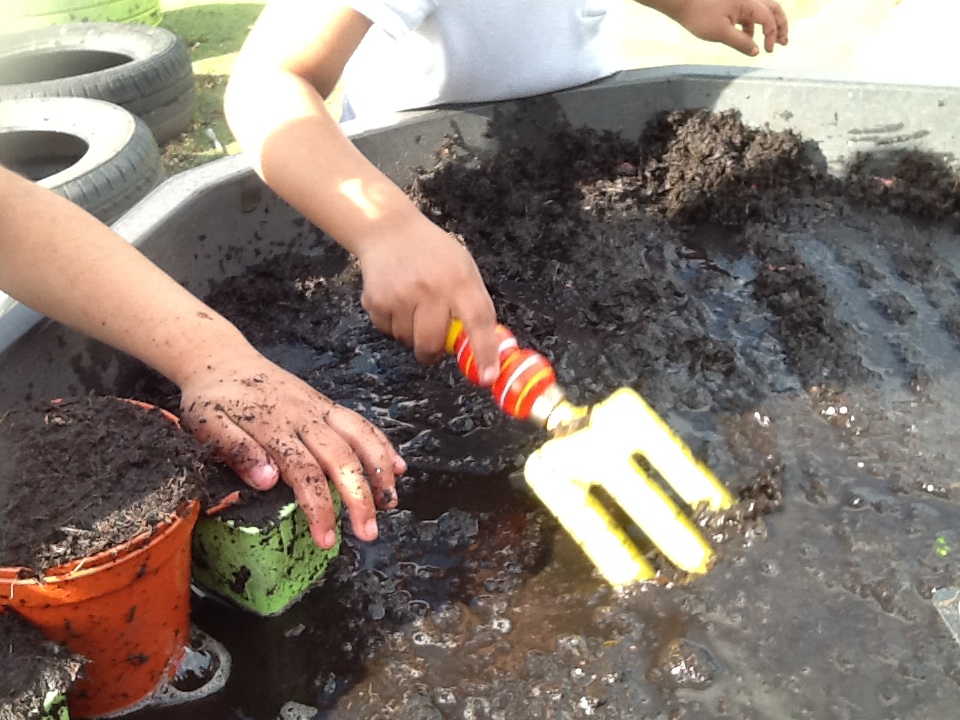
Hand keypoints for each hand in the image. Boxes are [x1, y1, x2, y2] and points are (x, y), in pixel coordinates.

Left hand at [178, 347, 405, 549]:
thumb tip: (268, 481)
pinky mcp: (327, 405)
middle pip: (342, 458)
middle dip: (360, 497)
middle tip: (368, 533)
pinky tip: (398, 466)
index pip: (305, 472)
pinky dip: (382, 444)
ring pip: (360, 437)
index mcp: (274, 427)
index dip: (320, 507)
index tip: (327, 539)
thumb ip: (236, 450)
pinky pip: (361, 423)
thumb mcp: (207, 424)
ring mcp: (320, 409)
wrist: (222, 361)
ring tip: (390, 504)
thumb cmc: (212, 400)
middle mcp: (305, 417)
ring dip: (380, 471)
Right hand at [356, 215, 500, 384]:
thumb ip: (475, 304)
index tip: (488, 377)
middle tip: (432, 342)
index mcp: (458, 280)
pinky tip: (395, 299)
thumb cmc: (433, 252)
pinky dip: (392, 323)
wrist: (388, 230)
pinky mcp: (376, 300)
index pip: (477, 321)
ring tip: (412, 306)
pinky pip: (387, 331)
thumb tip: (486, 346)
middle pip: (432, 343)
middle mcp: (429, 288)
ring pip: (408, 341)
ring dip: (411, 334)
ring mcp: (399, 295)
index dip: (484, 352)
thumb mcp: (464, 268)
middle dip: (432, 352)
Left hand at [673, 0, 788, 55]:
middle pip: (773, 9)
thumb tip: (756, 51)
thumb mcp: (721, 33)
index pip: (769, 19)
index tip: (768, 51)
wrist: (681, 2)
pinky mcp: (732, 4)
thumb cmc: (699, 15)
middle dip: (780, 26)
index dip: (772, 36)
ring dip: (769, 26)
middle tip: (784, 43)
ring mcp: (741, 0)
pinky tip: (749, 38)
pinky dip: (753, 25)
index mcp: (748, 3)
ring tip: (770, 43)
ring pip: (763, 11)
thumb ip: (740, 42)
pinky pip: (749, 13)